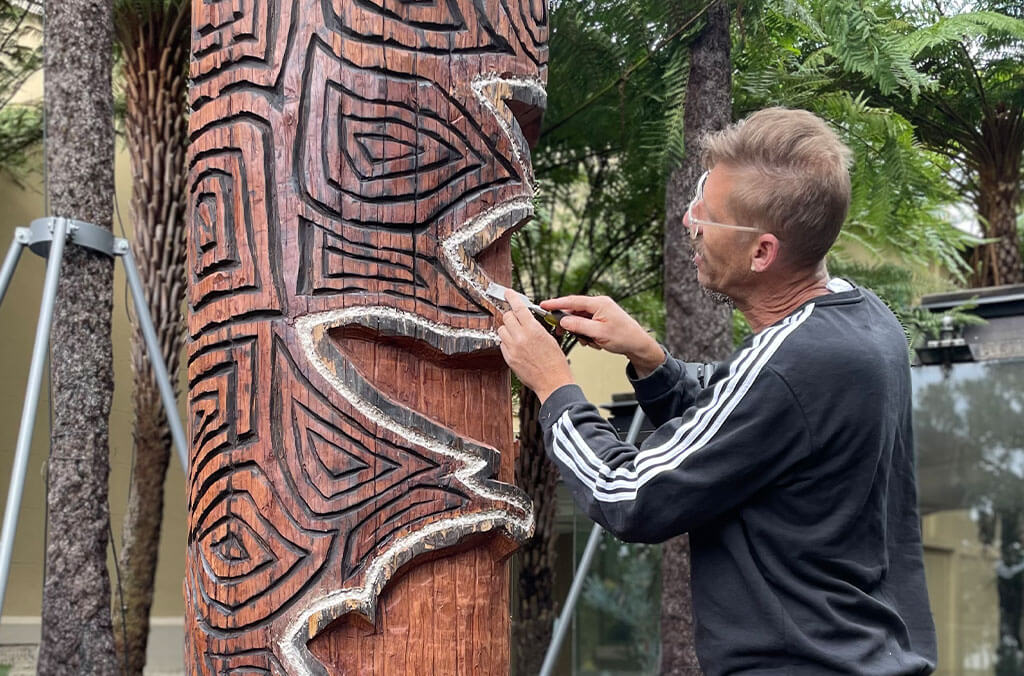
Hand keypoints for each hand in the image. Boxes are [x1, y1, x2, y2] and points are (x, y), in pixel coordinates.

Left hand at [497, 290, 573, 402]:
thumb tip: (526, 320)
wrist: (553, 382)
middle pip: (506, 317)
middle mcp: (520, 337)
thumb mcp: (549, 338)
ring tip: (517, 336)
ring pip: (501, 330)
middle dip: (511, 316)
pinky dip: (507, 343)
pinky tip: (517, 347)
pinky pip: (502, 344)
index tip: (507, 293)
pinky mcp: (509, 359)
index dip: (512, 297)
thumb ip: (535, 327)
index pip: (518, 307)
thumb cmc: (555, 362)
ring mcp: (513, 348)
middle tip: (517, 320)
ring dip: (507, 330)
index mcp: (533, 330)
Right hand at [541, 295, 664, 376]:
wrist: (638, 344)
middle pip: (574, 310)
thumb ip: (579, 326)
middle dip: (568, 323)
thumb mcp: (598, 333)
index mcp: (599, 303)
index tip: (543, 305)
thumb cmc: (624, 337)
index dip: (556, 303)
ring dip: (580, 331)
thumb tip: (563, 321)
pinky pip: (587, 324)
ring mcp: (601, 311)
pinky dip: (586, 333)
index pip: (572, 301)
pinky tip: (594, 342)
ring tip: (589, 341)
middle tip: (560, 332)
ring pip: (580, 319)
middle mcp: (599, 304)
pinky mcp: (601, 319)